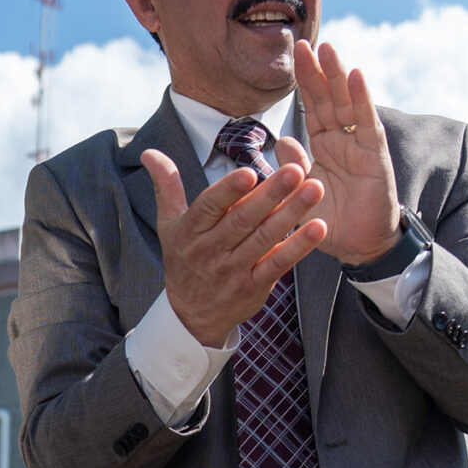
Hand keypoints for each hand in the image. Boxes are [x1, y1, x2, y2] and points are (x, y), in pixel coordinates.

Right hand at [143, 149, 327, 347]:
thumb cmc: (184, 259)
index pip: (209, 206)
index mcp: (190, 231)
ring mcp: (233, 270)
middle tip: (295, 170)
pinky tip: (318, 227)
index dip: (228, 190)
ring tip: (314, 189)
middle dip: (271, 194)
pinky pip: (278, 264)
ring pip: (265, 239)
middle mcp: (210, 250)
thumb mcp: (169, 224)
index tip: (250, 173)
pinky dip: (299, 246)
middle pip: (242, 219)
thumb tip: (149, 152)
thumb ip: (166, 187)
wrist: (192, 315)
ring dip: (292, 214)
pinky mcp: (254, 286)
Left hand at [294, 40, 401, 265]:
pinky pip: (366, 123)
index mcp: (324, 145)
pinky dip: (362, 99)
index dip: (305, 80)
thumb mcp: (303, 194)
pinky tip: (356, 76)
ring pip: (348, 103)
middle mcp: (342, 140)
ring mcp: (360, 145)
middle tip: (306, 42)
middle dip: (319, 70)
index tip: (295, 53)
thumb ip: (294, 168)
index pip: (312, 106)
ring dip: (339, 76)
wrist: (360, 247)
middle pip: (329, 97)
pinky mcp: (375, 156)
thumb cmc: (333, 223)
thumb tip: (281, 141)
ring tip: (330, 50)